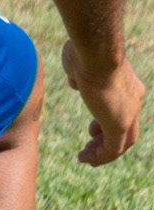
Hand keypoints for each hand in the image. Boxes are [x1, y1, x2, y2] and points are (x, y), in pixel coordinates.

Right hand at [62, 42, 143, 165]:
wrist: (97, 51)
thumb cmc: (85, 51)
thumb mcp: (80, 63)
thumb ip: (79, 73)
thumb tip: (76, 80)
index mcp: (127, 85)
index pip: (122, 109)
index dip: (106, 121)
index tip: (92, 129)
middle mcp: (134, 100)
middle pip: (126, 128)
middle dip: (107, 137)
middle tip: (92, 142)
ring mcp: (129, 113)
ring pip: (122, 141)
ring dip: (103, 151)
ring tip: (87, 156)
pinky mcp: (119, 125)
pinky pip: (112, 149)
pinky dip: (99, 157)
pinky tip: (85, 159)